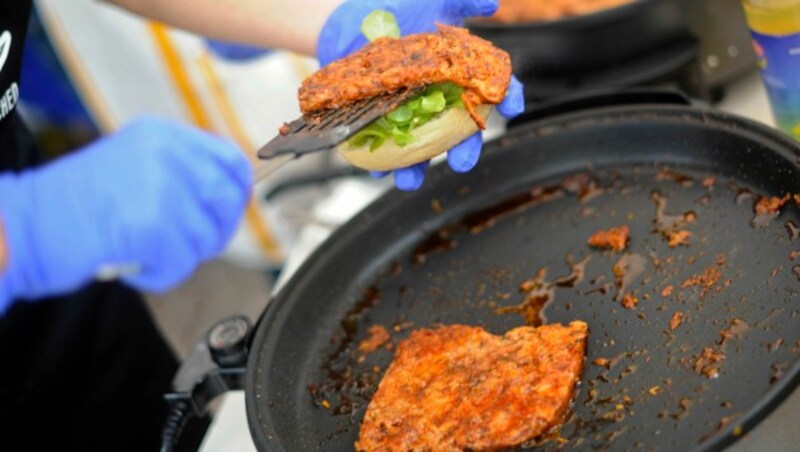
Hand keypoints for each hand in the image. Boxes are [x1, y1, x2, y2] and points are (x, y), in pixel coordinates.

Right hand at [0, 117, 250, 310]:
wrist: (22, 226)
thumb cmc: (71, 206)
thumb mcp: (131, 166)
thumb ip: (177, 173)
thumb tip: (227, 196)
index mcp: (160, 136)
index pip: (229, 158)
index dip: (236, 191)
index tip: (226, 211)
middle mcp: (164, 153)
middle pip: (227, 199)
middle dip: (214, 230)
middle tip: (185, 243)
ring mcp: (160, 187)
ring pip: (206, 237)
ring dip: (180, 256)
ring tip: (145, 251)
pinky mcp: (151, 224)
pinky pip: (181, 263)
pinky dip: (162, 275)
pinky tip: (135, 265)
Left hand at [317, 0, 524, 190]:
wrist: (344, 21)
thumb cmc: (395, 8)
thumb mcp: (431, 0)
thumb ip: (462, 0)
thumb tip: (491, 2)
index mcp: (459, 70)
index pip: (493, 84)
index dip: (508, 96)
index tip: (513, 106)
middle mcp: (439, 96)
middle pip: (459, 128)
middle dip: (464, 149)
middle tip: (463, 162)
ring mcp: (410, 110)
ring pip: (421, 146)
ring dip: (417, 167)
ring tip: (411, 180)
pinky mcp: (381, 119)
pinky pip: (384, 145)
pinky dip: (380, 162)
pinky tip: (379, 171)